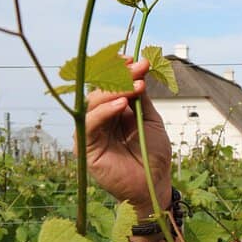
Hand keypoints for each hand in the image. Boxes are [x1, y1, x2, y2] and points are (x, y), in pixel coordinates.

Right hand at [83, 57, 171, 214]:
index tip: (133, 58)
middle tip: (138, 67)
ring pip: (93, 103)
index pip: (110, 84)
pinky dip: (104, 112)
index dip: (118, 70)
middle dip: (120, 76)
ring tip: (136, 86)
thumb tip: (138, 70)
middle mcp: (100, 119)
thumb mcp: (150, 120)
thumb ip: (141, 98)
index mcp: (114, 111)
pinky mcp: (86, 147)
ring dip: (114, 91)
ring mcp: (91, 132)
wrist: (155, 184)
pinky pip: (89, 125)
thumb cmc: (154, 154)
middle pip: (101, 90)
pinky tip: (122, 106)